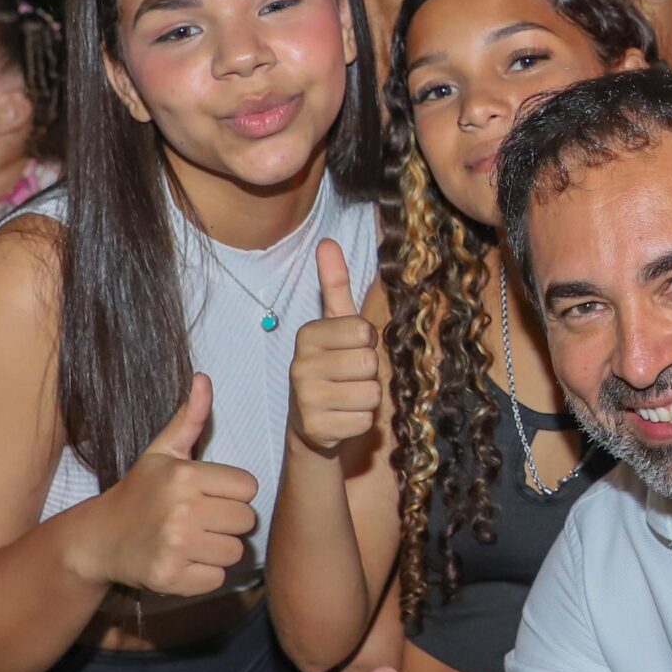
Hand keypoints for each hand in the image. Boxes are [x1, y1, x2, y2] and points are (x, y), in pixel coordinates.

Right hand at [90, 374, 258, 594]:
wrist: (97, 539)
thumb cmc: (137, 493)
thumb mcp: (161, 453)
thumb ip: (189, 419)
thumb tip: (204, 379)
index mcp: (185, 475)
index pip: (248, 488)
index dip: (232, 493)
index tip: (208, 496)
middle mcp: (181, 509)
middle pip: (245, 521)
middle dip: (227, 523)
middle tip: (200, 521)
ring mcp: (175, 545)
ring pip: (235, 552)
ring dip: (218, 551)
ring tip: (192, 542)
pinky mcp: (170, 577)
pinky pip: (217, 579)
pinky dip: (204, 576)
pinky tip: (183, 562)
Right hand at [290, 240, 381, 455]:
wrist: (312, 423)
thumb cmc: (332, 367)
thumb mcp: (335, 326)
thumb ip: (335, 285)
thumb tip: (328, 242)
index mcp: (308, 335)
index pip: (364, 331)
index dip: (367, 343)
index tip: (351, 349)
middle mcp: (301, 365)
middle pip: (370, 363)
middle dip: (370, 373)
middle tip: (351, 377)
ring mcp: (306, 399)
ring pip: (371, 394)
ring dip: (368, 398)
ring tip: (347, 397)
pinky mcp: (316, 429)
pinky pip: (365, 421)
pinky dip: (361, 422)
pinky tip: (343, 418)